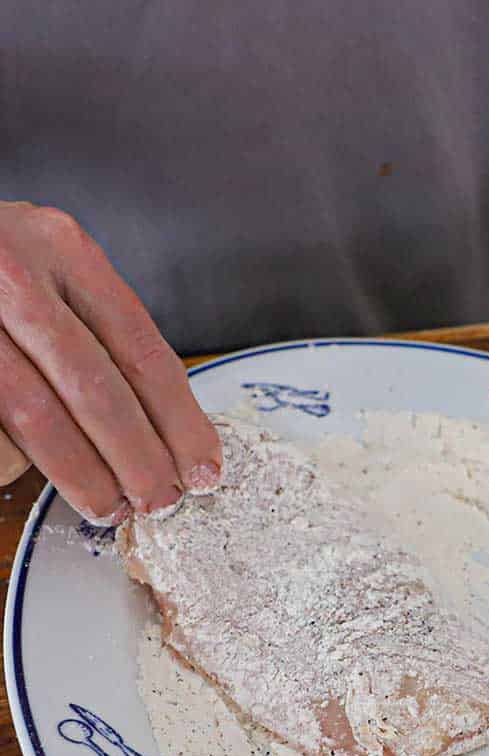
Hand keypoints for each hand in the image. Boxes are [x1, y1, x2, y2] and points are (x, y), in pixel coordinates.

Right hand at [0, 201, 220, 522]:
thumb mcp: (49, 273)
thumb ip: (97, 335)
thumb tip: (161, 434)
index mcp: (63, 249)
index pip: (142, 351)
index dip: (180, 422)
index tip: (202, 467)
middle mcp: (13, 272)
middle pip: (96, 387)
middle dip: (138, 457)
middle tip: (162, 500)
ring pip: (37, 413)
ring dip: (84, 473)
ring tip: (112, 506)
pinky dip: (21, 461)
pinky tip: (38, 479)